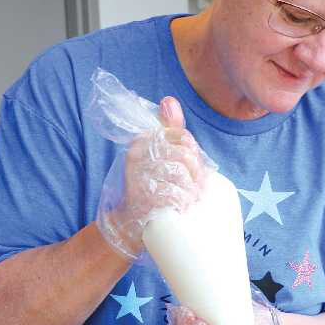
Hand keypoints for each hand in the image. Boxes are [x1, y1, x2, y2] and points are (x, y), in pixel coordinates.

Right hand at [96, 97, 208, 259]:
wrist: (127, 223)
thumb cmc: (147, 186)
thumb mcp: (155, 155)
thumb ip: (167, 129)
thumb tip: (169, 101)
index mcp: (142, 141)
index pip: (182, 136)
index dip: (194, 152)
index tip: (194, 166)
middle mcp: (137, 156)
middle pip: (185, 156)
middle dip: (196, 173)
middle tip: (197, 186)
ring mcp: (139, 178)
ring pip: (181, 176)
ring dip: (191, 190)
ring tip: (190, 197)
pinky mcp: (143, 198)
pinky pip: (174, 195)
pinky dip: (182, 202)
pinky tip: (181, 206)